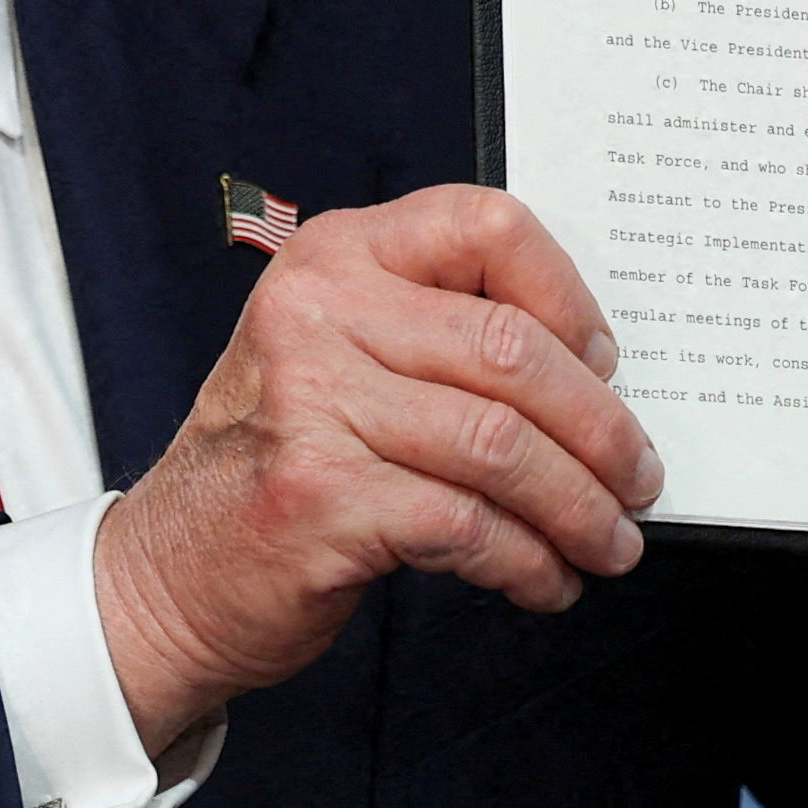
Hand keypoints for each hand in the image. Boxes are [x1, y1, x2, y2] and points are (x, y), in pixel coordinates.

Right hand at [91, 187, 661, 752]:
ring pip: (502, 446)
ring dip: (579, 509)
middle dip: (600, 431)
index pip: (486, 225)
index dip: (568, 295)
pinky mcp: (321, 498)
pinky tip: (544, 581)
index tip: (605, 364)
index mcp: (337, 257)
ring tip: (607, 544)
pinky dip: (527, 562)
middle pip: (512, 351)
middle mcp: (318, 315)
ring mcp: (312, 405)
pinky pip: (468, 525)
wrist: (170, 571)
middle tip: (636, 481)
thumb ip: (438, 334)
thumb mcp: (339, 356)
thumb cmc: (280, 463)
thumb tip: (593, 376)